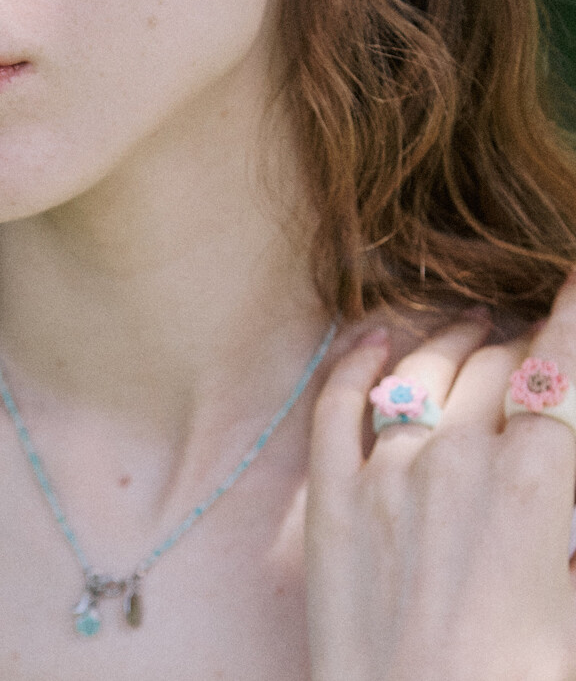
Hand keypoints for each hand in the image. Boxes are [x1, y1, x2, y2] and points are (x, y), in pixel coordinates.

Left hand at [306, 277, 575, 680]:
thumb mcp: (573, 603)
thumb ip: (561, 518)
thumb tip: (550, 479)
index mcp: (533, 485)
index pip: (562, 371)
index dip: (575, 319)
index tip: (575, 279)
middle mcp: (457, 459)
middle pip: (498, 366)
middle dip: (523, 341)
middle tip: (533, 335)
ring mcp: (386, 474)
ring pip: (425, 369)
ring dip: (456, 338)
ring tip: (474, 322)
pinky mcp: (332, 502)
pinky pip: (339, 404)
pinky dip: (358, 359)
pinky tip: (376, 336)